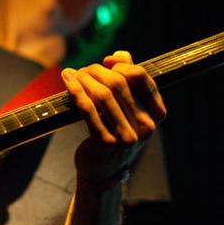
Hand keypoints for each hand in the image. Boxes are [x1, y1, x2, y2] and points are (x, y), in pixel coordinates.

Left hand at [61, 51, 166, 182]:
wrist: (103, 168)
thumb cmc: (116, 130)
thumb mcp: (128, 107)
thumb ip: (128, 79)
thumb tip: (118, 56)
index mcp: (156, 114)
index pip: (140, 77)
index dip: (122, 64)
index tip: (106, 62)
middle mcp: (145, 127)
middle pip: (118, 83)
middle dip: (97, 71)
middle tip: (84, 69)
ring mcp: (126, 137)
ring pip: (102, 95)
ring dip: (84, 79)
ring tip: (73, 74)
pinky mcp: (104, 143)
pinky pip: (88, 109)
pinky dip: (75, 90)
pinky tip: (67, 80)